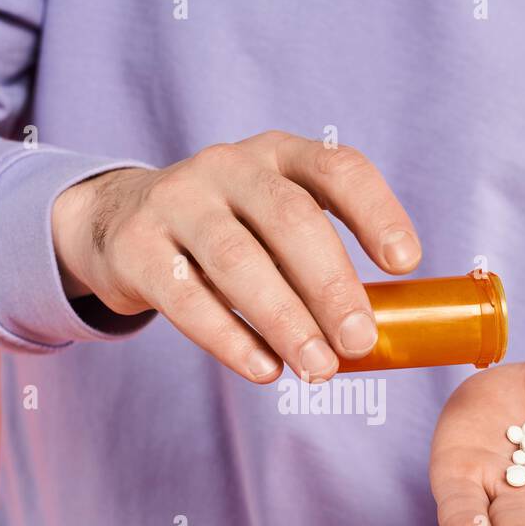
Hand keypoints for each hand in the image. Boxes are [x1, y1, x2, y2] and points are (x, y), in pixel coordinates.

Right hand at [50, 131, 421, 382]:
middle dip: (332, 285)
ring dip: (285, 321)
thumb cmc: (226, 233)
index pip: (338, 169)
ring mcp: (177, 201)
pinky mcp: (137, 247)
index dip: (377, 212)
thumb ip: (320, 260)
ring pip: (238, 260)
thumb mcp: (272, 224)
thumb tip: (378, 337)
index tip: (406, 263)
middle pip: (290, 219)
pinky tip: (265, 371)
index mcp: (279, 154)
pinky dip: (231, 340)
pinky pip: (188, 299)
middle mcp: (229, 166)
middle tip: (360, 341)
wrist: (118, 224)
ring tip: (318, 369)